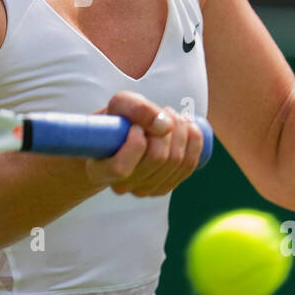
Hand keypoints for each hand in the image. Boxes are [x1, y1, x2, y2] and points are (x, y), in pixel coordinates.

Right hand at [85, 92, 205, 196]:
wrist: (124, 137)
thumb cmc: (118, 121)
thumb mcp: (119, 105)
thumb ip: (136, 109)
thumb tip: (164, 126)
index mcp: (100, 169)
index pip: (120, 168)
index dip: (135, 144)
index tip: (136, 126)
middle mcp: (122, 185)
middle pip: (157, 158)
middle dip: (166, 127)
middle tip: (162, 111)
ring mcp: (145, 189)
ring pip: (176, 160)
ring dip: (181, 130)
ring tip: (172, 116)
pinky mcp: (164, 187)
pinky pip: (188, 166)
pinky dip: (194, 142)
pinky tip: (188, 128)